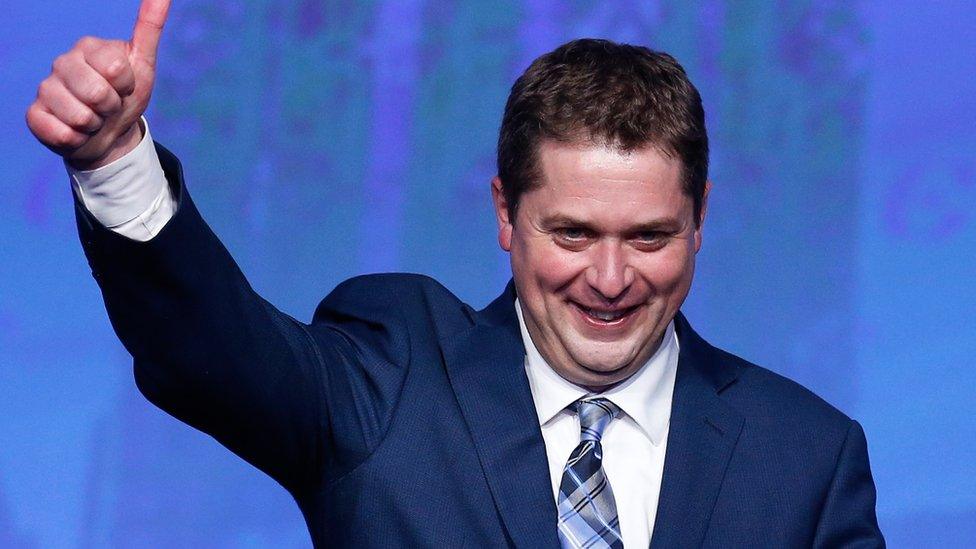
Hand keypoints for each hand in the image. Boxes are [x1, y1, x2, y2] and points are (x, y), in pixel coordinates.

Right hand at [26, 0, 170, 169]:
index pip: (116, 69)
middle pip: (97, 94)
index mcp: (89, 47)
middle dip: (111, 107)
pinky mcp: (35, 115)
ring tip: (93, 118)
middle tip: (108, 106)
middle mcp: (62, 63)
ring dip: (94, 125)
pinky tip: (76, 131)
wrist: (109, 134)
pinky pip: (61, 133)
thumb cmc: (126, 97)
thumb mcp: (144, 64)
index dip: (127, 86)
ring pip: (80, 116)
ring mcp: (46, 88)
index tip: (124, 87)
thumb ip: (150, 28)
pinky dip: (76, 139)